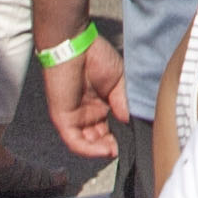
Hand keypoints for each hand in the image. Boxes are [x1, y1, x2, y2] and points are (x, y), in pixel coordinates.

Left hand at [42, 33, 128, 161]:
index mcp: (101, 103)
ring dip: (100, 150)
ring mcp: (75, 116)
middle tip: (126, 148)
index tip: (134, 139)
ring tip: (115, 151)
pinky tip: (104, 150)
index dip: (121, 135)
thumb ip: (123, 103)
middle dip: (112, 145)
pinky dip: (89, 149)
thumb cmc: (96, 57)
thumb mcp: (118, 82)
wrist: (75, 46)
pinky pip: (75, 141)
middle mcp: (88, 112)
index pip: (111, 126)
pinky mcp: (63, 119)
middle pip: (99, 137)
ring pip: (87, 142)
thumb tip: (130, 123)